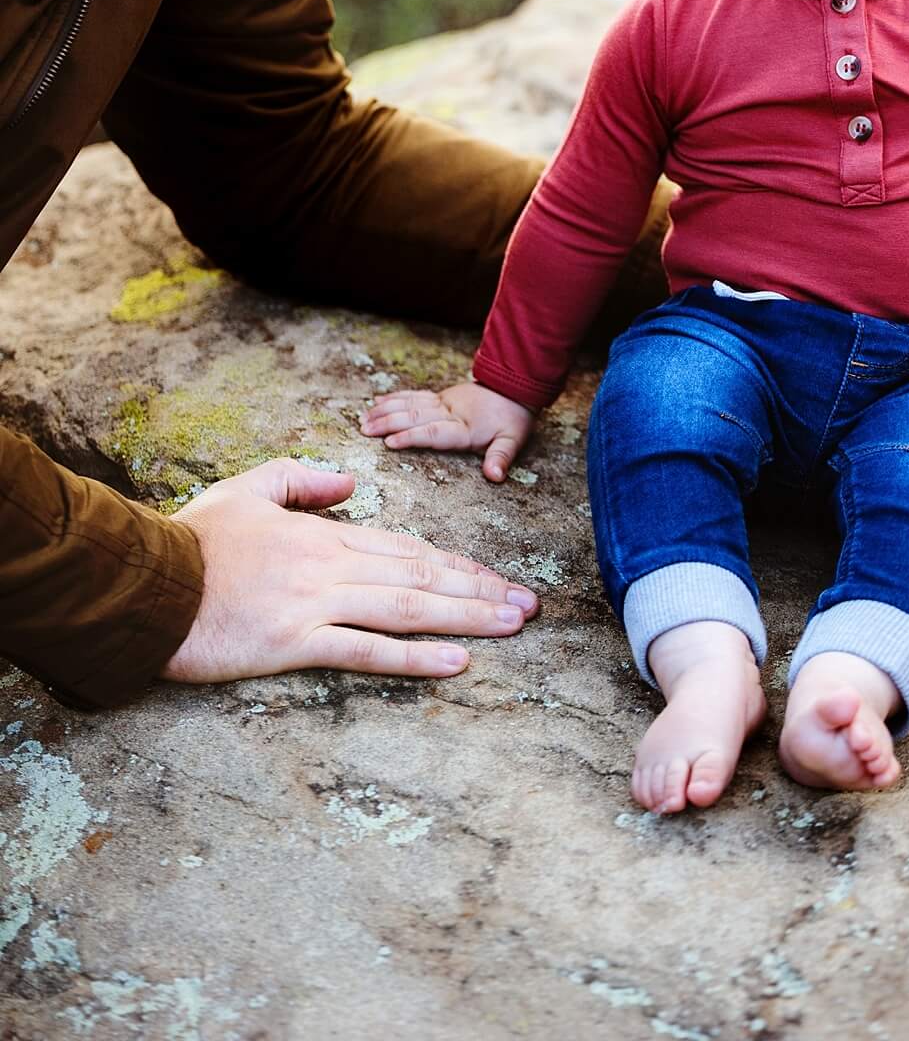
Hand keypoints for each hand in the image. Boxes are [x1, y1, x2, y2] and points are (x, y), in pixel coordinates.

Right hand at [161, 458, 537, 682]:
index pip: (404, 547)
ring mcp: (317, 605)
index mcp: (323, 534)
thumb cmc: (193, 540)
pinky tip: (456, 661)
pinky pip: (366, 651)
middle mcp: (332, 567)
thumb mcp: (249, 487)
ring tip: (512, 623)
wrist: (148, 583)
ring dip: (467, 616)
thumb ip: (302, 479)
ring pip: (407, 608)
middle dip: (479, 590)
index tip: (490, 575)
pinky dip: (416, 656)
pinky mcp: (295, 643)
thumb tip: (349, 482)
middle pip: (420, 577)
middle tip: (528, 604)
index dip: (453, 563)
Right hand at [362, 380, 534, 482]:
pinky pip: (414, 396)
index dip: (411, 437)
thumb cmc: (513, 418)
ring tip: (364, 419)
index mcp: (464, 427)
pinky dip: (394, 398)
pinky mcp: (440, 396)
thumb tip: (495, 476)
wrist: (514, 385)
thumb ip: (501, 457)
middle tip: (364, 431)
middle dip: (388, 423)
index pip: (433, 432)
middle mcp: (449, 412)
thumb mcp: (513, 439)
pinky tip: (378, 401)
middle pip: (414, 416)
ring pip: (410, 404)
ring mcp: (443, 402)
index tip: (389, 442)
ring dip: (385, 411)